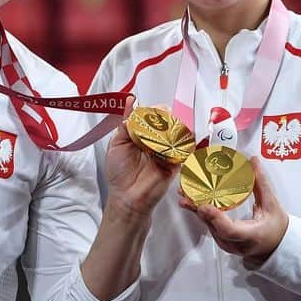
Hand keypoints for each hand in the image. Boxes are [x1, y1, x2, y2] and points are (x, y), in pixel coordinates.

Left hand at [104, 98, 180, 217]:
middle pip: (166, 120)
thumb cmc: (119, 173)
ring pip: (177, 131)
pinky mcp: (175, 161)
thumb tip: (131, 102)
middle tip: (159, 118)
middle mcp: (155, 140)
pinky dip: (180, 142)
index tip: (149, 108)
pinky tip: (172, 141)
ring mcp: (166, 149)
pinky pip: (183, 148)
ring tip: (163, 131)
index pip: (150, 115)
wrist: (128, 197)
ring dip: (172, 128)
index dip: (152, 110)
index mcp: (141, 134)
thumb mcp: (116, 144)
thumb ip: (125, 125)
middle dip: (164, 116)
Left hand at [178, 157, 287, 264]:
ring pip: (208, 227)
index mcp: (251, 236)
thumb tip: (254, 162)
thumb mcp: (272, 205)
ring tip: (184, 193)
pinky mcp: (221, 241)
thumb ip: (261, 183)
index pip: (230, 230)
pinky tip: (192, 201)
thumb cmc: (276, 229)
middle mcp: (236, 243)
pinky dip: (201, 213)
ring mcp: (227, 244)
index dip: (215, 218)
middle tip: (186, 192)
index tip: (204, 205)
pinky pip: (209, 226)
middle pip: (213, 227)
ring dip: (196, 209)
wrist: (276, 246)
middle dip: (198, 208)